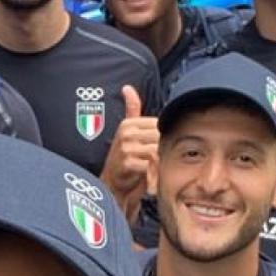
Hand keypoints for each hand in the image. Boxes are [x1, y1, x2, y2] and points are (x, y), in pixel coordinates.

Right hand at [99, 86, 158, 220]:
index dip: (163, 140)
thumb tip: (127, 88)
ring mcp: (126, 147)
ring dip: (159, 163)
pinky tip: (149, 178)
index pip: (160, 125)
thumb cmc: (124, 160)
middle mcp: (126, 132)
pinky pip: (152, 163)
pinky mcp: (127, 161)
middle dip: (162, 151)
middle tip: (156, 164)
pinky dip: (154, 172)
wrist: (112, 187)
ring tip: (153, 170)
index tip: (156, 152)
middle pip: (161, 137)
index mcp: (129, 123)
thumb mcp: (127, 132)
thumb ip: (131, 110)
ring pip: (158, 150)